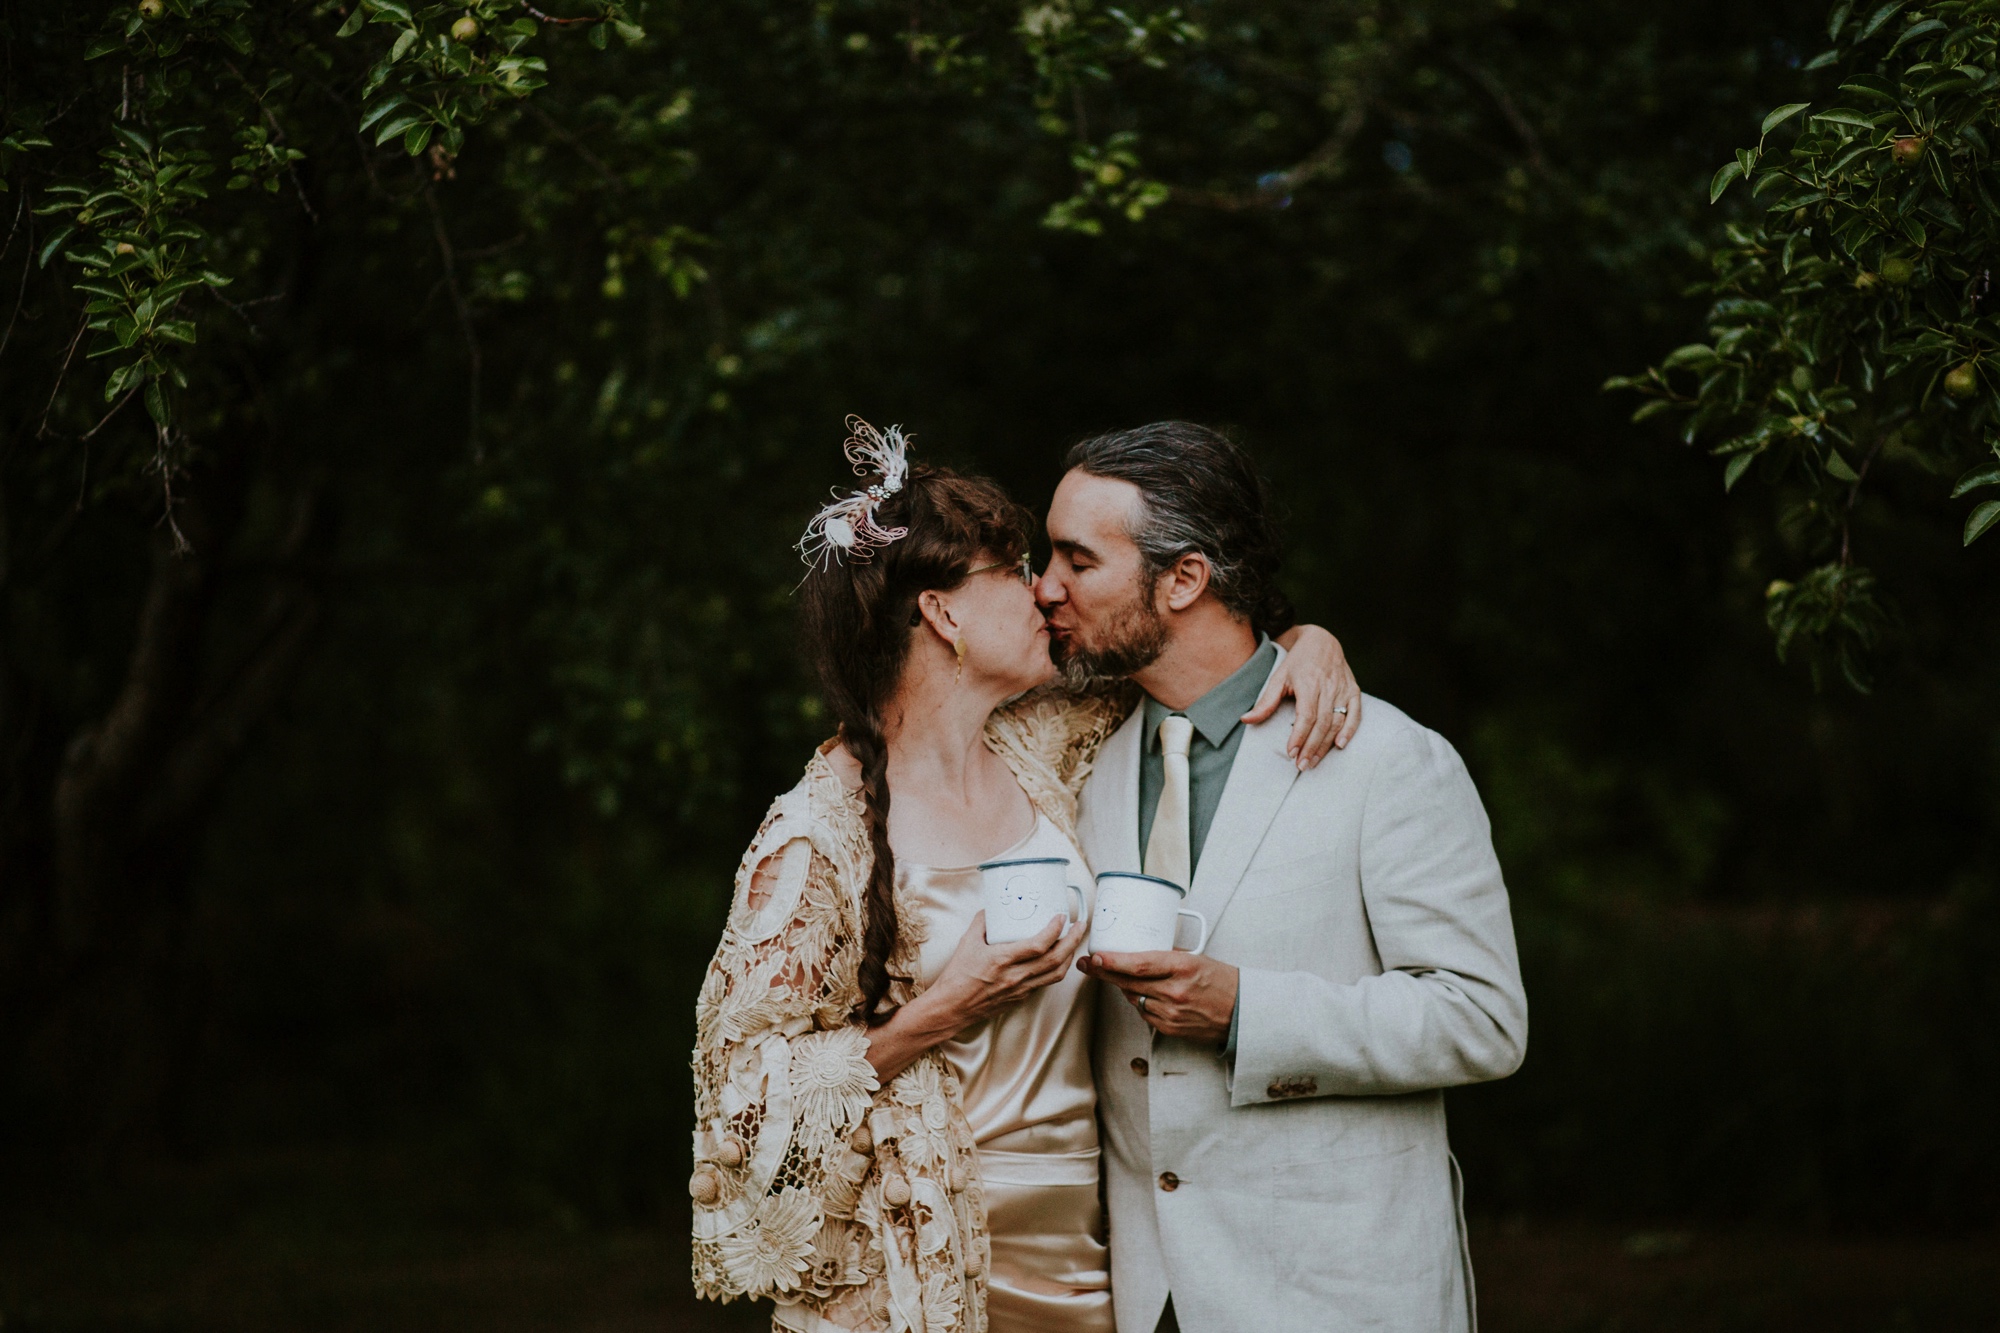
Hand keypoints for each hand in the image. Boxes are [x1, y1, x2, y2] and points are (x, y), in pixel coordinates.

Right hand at [927, 911, 1086, 1029]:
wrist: (952, 1007)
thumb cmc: (957, 977)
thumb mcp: (967, 943)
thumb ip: (982, 923)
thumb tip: (993, 909)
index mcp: (1003, 960)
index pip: (1038, 945)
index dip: (1055, 930)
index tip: (1061, 917)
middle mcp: (1016, 976)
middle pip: (1056, 960)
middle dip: (1073, 941)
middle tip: (1080, 926)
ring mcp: (1021, 989)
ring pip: (1056, 974)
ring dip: (1069, 956)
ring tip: (1073, 942)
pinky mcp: (1021, 998)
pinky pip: (1045, 982)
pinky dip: (1056, 969)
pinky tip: (1057, 959)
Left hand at [1081, 949, 1238, 1042]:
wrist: (1241, 1012)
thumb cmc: (1221, 981)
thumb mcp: (1196, 958)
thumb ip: (1167, 957)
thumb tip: (1139, 952)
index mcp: (1182, 968)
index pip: (1139, 964)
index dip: (1113, 961)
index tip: (1095, 956)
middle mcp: (1174, 991)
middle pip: (1129, 982)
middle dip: (1104, 973)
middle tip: (1087, 965)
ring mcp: (1171, 1012)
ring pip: (1134, 998)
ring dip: (1125, 987)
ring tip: (1121, 976)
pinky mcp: (1169, 1028)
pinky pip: (1144, 1013)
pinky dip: (1141, 1002)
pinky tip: (1146, 994)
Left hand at [1256, 625, 1360, 767]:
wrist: (1321, 641)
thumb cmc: (1297, 662)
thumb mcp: (1278, 677)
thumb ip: (1265, 702)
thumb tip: (1245, 720)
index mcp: (1309, 683)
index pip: (1306, 715)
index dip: (1299, 736)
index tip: (1291, 753)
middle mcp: (1328, 687)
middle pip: (1322, 723)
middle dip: (1311, 747)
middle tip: (1301, 766)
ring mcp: (1343, 689)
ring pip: (1337, 722)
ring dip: (1326, 745)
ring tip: (1313, 761)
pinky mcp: (1353, 691)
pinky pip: (1356, 714)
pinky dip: (1350, 730)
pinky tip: (1340, 746)